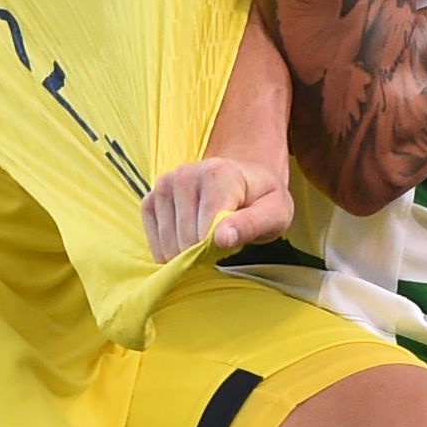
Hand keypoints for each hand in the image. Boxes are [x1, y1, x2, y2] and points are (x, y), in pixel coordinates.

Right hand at [143, 151, 289, 259]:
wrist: (242, 180)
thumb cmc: (261, 199)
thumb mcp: (275, 213)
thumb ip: (252, 225)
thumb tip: (221, 239)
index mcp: (218, 174)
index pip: (206, 228)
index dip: (219, 248)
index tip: (233, 243)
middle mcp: (185, 175)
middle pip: (185, 240)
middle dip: (204, 252)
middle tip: (222, 242)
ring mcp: (164, 186)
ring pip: (168, 244)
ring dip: (187, 253)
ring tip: (207, 238)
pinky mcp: (151, 200)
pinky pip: (153, 240)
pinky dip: (169, 250)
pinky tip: (188, 240)